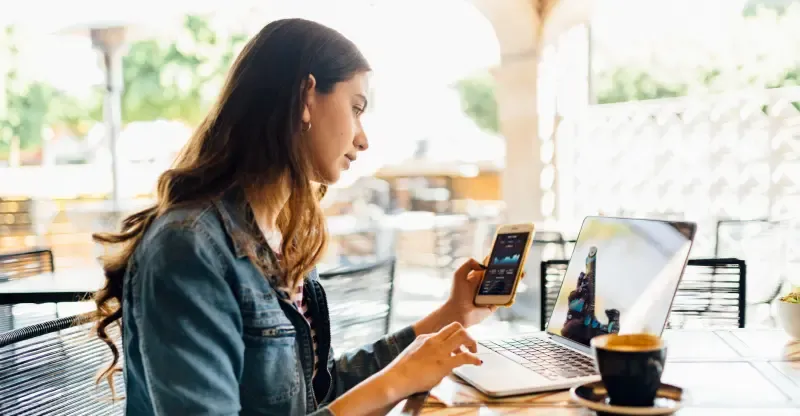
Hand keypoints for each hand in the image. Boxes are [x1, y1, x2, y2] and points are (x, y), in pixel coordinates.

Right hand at [381, 322, 481, 399]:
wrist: (397, 378)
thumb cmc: (401, 371)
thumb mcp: (413, 355)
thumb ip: (424, 353)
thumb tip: (432, 359)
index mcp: (425, 337)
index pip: (444, 332)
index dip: (453, 340)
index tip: (456, 349)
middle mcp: (434, 340)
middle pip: (456, 326)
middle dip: (466, 334)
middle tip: (470, 346)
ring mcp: (439, 350)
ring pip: (462, 335)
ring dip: (472, 342)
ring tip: (474, 352)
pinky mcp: (444, 363)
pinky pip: (465, 356)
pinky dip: (474, 358)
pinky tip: (477, 362)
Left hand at [411, 258, 525, 335]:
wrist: (458, 313)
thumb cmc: (456, 294)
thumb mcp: (458, 275)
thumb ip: (468, 264)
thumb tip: (484, 265)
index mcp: (478, 276)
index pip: (490, 266)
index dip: (498, 260)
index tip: (508, 254)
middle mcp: (485, 284)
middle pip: (501, 275)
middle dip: (510, 270)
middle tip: (519, 265)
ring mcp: (490, 295)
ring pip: (505, 286)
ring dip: (514, 282)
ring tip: (521, 275)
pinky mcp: (494, 304)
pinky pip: (505, 300)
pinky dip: (511, 297)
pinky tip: (513, 293)